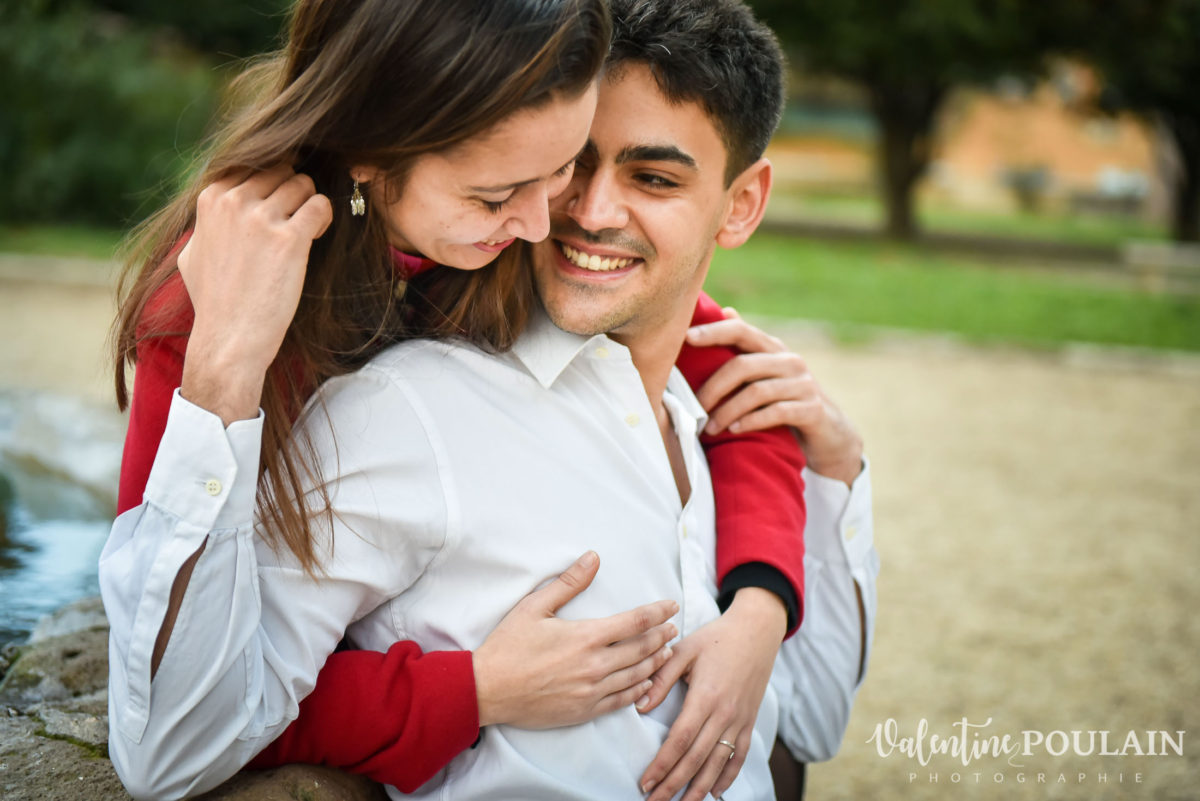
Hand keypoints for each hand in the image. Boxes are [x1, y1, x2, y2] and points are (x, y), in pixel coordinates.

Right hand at [179, 165, 332, 423]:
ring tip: (305, 231)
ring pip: (303, 183)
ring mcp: (261, 218)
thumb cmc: (214, 302)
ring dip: (309, 203)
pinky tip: (315, 236)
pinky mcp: (289, 238)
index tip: (277, 207)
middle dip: (293, 191)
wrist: (229, 339)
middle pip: (281, 170)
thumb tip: (216, 207)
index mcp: (211, 198)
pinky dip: (324, 217)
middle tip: (295, 220)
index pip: (252, 165)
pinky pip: (320, 205)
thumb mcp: (193, 253)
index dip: (271, 184)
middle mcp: (233, 201)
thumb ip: (206, 224)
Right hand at [473, 551, 677, 728]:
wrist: (487, 690)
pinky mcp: (585, 710)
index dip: (657, 612)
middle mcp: (595, 665)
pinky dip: (639, 689)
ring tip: (666, 652)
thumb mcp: (535, 606)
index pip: (635, 622)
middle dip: (661, 636)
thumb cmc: (508, 646)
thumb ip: (569, 582)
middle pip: (642, 649)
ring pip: (636, 675)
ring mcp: (592, 691)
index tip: (671, 606)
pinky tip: (645, 682)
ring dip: (655, 662)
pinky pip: (621, 700)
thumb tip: (593, 558)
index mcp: (586, 636)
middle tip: (673, 628)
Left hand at [638, 588, 786, 800]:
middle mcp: (724, 714)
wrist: (757, 631)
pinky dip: (728, 776)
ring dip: (699, 788)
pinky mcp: (749, 721)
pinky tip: (715, 792)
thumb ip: (661, 677)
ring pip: (717, 763)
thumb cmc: (716, 638)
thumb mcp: (684, 649)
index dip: (662, 764)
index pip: (680, 740)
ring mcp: (740, 720)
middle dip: (674, 784)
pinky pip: (740, 756)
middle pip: (696, 759)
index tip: (646, 781)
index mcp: (705, 696)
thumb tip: (641, 706)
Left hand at [687, 308, 863, 484]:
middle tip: (695, 409)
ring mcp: (803, 384)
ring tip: (710, 428)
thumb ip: (746, 347)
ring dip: (727, 411)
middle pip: (743, 365)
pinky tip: (734, 430)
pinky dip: (750, 421)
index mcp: (773, 348)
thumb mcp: (766, 372)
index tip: (686, 337)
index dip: (714, 331)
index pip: (741, 330)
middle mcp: (790, 361)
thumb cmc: (785, 400)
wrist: (829, 434)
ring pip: (756, 392)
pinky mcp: (811, 409)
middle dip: (713, 388)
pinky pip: (775, 412)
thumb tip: (725, 310)